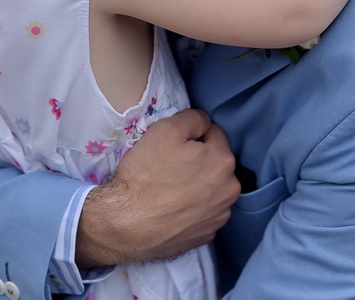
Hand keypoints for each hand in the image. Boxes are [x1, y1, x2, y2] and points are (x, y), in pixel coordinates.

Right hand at [75, 109, 239, 266]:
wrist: (125, 224)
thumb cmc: (145, 174)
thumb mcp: (166, 129)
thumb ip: (193, 118)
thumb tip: (204, 122)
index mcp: (223, 162)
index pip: (214, 134)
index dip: (192, 135)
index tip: (174, 145)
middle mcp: (229, 191)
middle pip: (215, 163)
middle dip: (198, 160)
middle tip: (170, 165)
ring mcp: (219, 216)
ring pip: (211, 188)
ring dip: (198, 184)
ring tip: (170, 188)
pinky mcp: (206, 235)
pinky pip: (204, 212)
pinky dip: (193, 207)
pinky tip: (172, 207)